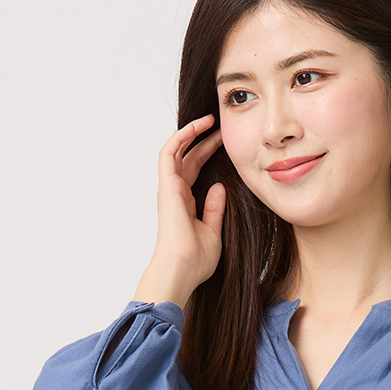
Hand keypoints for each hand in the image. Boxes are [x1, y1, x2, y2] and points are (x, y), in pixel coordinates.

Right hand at [136, 114, 226, 304]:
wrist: (182, 268)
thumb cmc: (196, 259)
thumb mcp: (213, 231)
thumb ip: (215, 209)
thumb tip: (219, 188)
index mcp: (185, 202)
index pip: (194, 170)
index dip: (207, 153)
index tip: (223, 143)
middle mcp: (175, 193)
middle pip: (188, 158)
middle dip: (203, 140)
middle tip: (220, 127)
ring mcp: (169, 188)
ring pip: (176, 150)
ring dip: (190, 133)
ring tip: (209, 120)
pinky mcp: (166, 186)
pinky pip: (169, 153)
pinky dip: (180, 138)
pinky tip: (196, 127)